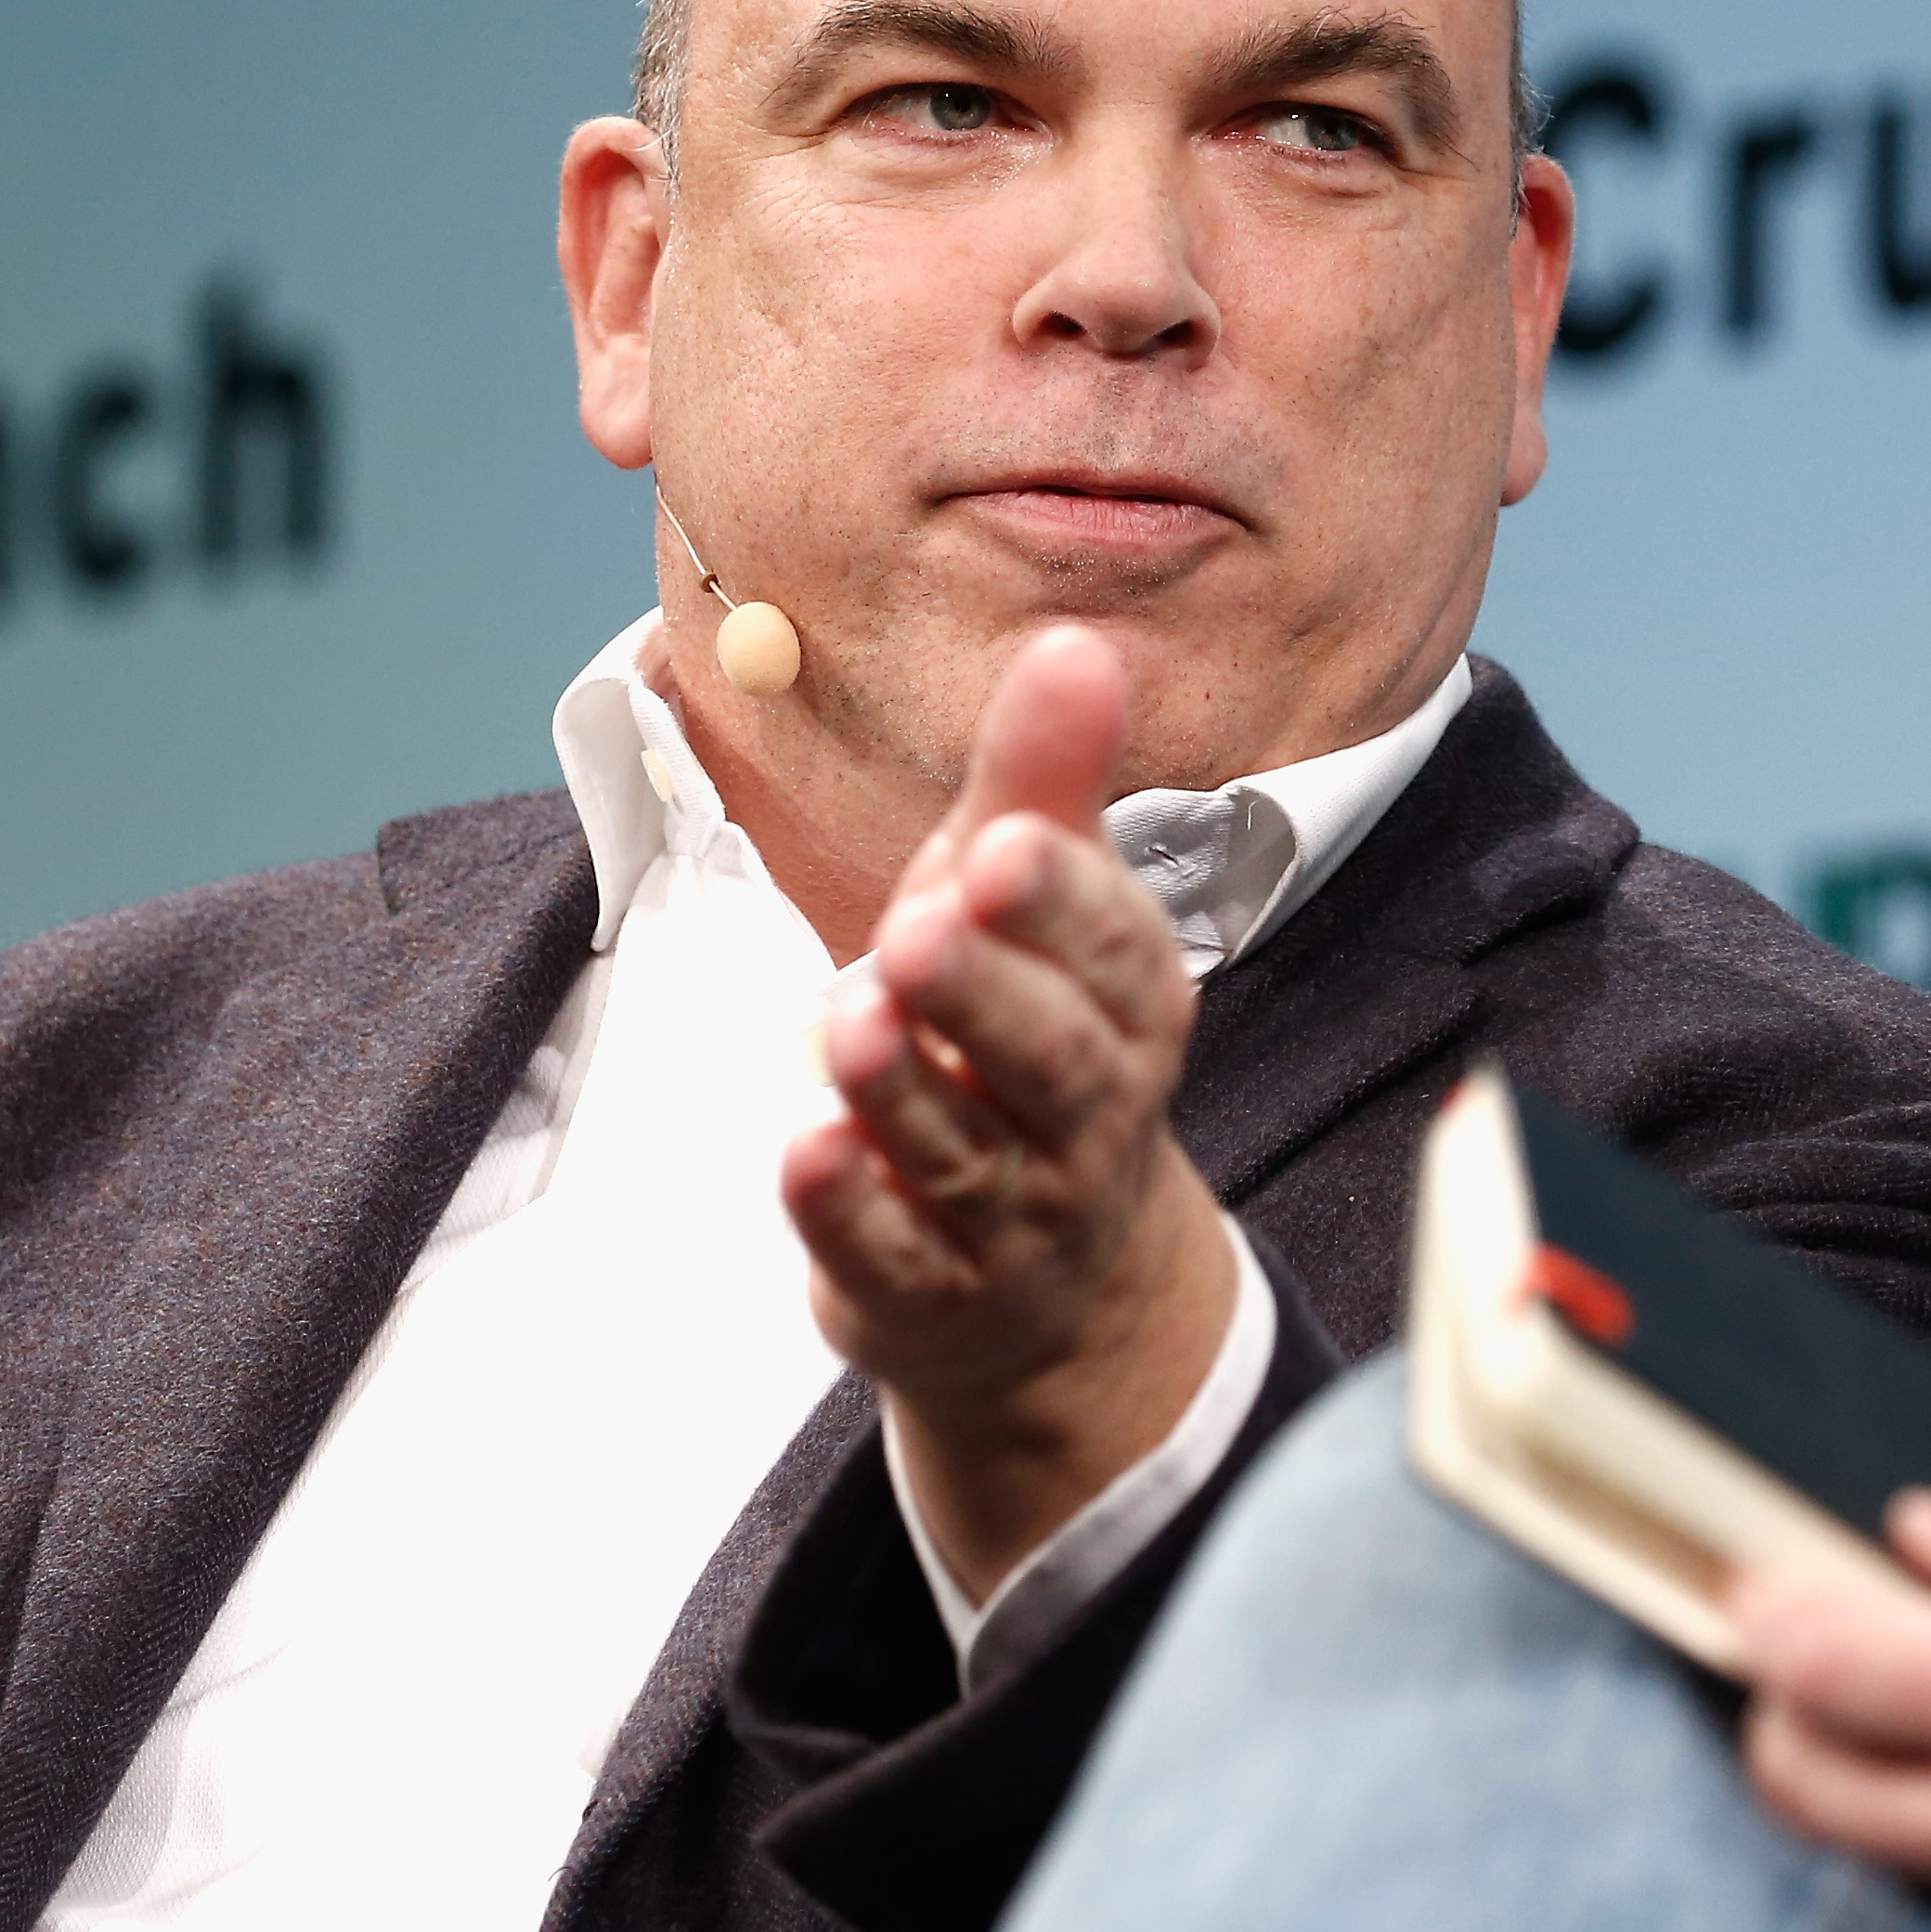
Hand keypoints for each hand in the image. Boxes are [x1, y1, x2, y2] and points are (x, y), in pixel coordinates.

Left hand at [786, 624, 1234, 1604]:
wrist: (1049, 1284)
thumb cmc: (1021, 1040)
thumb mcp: (1030, 909)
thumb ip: (1042, 783)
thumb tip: (1077, 641)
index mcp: (1127, 1006)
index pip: (1110, 952)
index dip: (1058, 902)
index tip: (1000, 844)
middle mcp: (1086, 1115)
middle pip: (1050, 1058)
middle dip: (986, 991)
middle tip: (919, 927)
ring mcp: (1011, 1215)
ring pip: (963, 1151)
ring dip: (905, 1088)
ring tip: (852, 1019)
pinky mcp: (926, 1290)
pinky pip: (892, 1254)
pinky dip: (848, 1209)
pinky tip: (802, 1151)